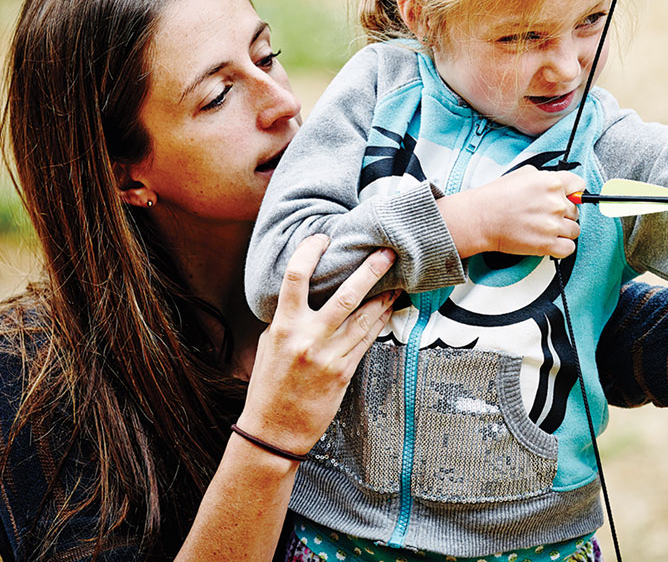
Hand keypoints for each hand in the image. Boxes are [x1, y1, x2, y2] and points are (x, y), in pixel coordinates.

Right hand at [236, 236, 395, 454]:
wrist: (274, 430)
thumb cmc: (269, 385)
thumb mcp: (269, 345)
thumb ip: (288, 319)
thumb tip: (306, 294)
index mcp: (284, 326)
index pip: (295, 277)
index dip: (310, 251)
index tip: (323, 237)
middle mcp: (308, 338)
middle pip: (345, 295)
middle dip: (369, 271)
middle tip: (386, 252)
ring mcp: (330, 355)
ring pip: (365, 318)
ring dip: (385, 296)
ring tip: (398, 279)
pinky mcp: (345, 372)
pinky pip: (368, 339)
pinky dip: (380, 321)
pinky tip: (390, 308)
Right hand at [440, 167, 584, 258]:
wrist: (481, 218)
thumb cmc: (497, 196)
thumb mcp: (523, 174)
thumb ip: (546, 177)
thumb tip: (559, 184)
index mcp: (552, 183)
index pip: (579, 186)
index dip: (574, 193)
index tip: (569, 198)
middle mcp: (556, 203)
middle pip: (576, 211)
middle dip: (564, 214)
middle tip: (545, 216)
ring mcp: (553, 225)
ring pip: (574, 230)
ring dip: (562, 231)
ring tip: (544, 229)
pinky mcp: (547, 244)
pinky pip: (569, 248)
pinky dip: (561, 247)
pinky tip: (549, 242)